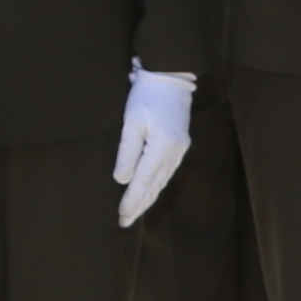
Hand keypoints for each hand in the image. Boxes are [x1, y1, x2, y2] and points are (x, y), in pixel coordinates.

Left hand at [114, 68, 198, 224]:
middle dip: (140, 206)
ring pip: (161, 181)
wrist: (170, 77)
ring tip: (135, 212)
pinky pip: (166, 172)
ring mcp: (179, 150)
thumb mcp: (132, 122)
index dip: (132, 201)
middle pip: (154, 186)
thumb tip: (122, 179)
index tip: (121, 216)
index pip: (143, 182)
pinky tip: (149, 191)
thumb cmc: (147, 95)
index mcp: (162, 148)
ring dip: (148, 198)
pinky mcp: (179, 145)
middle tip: (125, 222)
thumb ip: (127, 152)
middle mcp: (174, 153)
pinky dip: (156, 185)